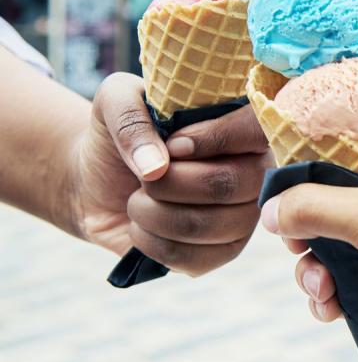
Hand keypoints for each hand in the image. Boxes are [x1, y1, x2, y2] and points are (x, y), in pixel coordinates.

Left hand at [69, 73, 270, 274]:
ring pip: (208, 225)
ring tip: (137, 201)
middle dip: (169, 183)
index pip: (255, 128)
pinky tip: (143, 229)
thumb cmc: (120, 135)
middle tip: (144, 178)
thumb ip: (130, 118)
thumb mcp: (113, 102)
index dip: (213, 139)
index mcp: (240, 126)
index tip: (172, 145)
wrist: (97, 182)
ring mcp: (243, 216)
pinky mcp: (223, 252)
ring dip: (153, 214)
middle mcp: (254, 170)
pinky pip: (194, 259)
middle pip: (229, 184)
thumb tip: (155, 167)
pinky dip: (152, 244)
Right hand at [261, 112, 357, 361]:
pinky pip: (342, 288)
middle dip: (311, 224)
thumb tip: (272, 209)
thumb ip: (320, 205)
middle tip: (299, 241)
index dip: (326, 160)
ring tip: (323, 286)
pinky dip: (329, 297)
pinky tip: (332, 308)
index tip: (295, 172)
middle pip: (337, 202)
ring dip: (315, 268)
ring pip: (333, 249)